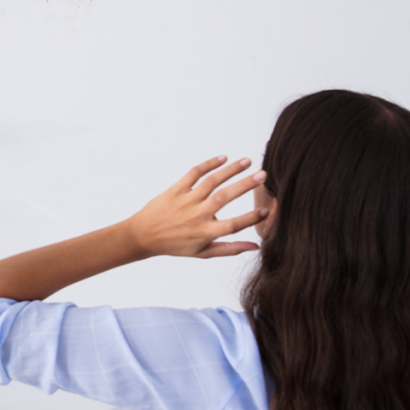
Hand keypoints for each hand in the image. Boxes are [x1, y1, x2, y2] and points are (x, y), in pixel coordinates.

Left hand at [125, 156, 268, 258]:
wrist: (144, 235)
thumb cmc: (176, 245)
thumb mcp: (203, 252)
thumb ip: (229, 249)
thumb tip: (255, 246)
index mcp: (205, 233)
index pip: (232, 226)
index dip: (250, 218)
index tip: (266, 210)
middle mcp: (196, 215)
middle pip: (224, 198)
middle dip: (245, 185)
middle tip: (263, 175)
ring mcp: (186, 201)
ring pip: (212, 181)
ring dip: (231, 170)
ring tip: (247, 161)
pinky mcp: (176, 190)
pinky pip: (194, 173)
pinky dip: (209, 164)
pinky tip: (223, 158)